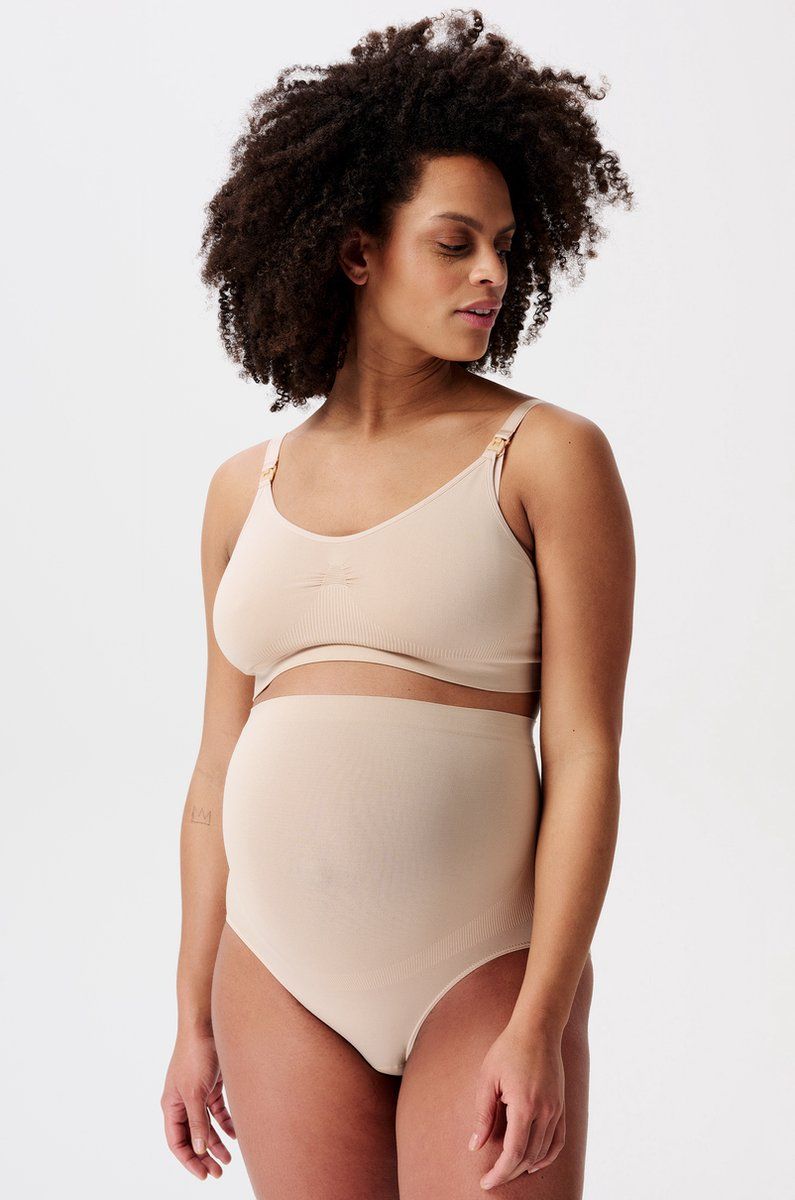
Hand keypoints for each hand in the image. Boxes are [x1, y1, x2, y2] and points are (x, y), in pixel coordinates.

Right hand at [161, 1028, 235, 1180]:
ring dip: (216, 1143)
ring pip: (206, 1126)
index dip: (189, 1160)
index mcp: (171, 1105)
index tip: (204, 1175)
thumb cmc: (195, 1055)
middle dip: (204, 1156)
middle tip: (218, 1173)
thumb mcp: (195, 1092)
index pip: (177, 1142)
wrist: (207, 1024)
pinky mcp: (212, 1085)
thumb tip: (198, 1149)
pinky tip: (236, 1135)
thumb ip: (197, 1122)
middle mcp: (183, 1102)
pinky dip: (226, 1124)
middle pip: (192, 1137)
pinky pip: (218, 1111)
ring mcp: (198, 1093)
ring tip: (229, 1160)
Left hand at [468, 1022, 565, 1189]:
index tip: (487, 1182)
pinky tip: (534, 1163)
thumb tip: (475, 1145)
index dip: (500, 1172)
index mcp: (524, 1105)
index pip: (513, 1153)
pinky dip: (547, 1157)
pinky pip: (558, 1140)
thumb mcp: (488, 1079)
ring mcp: (557, 1110)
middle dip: (510, 1172)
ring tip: (508, 1171)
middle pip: (529, 1157)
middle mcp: (545, 1112)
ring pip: (543, 1152)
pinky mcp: (562, 1106)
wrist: (537, 1029)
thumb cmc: (509, 1050)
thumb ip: (483, 1114)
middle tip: (492, 1178)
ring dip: (526, 1166)